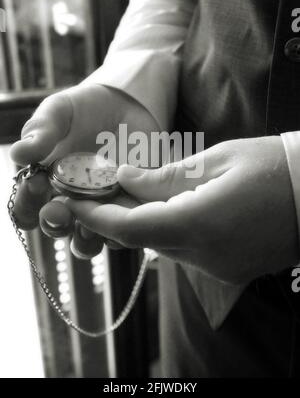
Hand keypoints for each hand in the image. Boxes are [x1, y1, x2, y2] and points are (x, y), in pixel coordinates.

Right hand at [10, 83, 158, 255]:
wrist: (125, 104)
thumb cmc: (83, 109)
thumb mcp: (59, 112)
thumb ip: (41, 131)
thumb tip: (19, 154)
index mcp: (45, 183)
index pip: (26, 209)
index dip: (25, 206)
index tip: (35, 184)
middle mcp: (69, 201)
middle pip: (56, 228)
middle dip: (54, 224)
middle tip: (57, 210)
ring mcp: (100, 206)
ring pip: (88, 240)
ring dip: (86, 237)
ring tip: (91, 223)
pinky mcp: (129, 206)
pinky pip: (125, 228)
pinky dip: (123, 228)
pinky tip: (125, 216)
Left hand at [62, 136, 298, 283]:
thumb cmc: (275, 167)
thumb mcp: (218, 159)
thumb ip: (166, 176)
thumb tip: (124, 180)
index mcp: (203, 222)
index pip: (132, 227)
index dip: (97, 216)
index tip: (74, 203)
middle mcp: (207, 255)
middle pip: (142, 238)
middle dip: (115, 217)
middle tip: (98, 191)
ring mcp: (217, 267)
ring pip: (161, 246)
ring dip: (141, 222)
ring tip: (129, 193)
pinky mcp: (226, 269)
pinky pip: (183, 251)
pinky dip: (166, 230)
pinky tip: (166, 207)